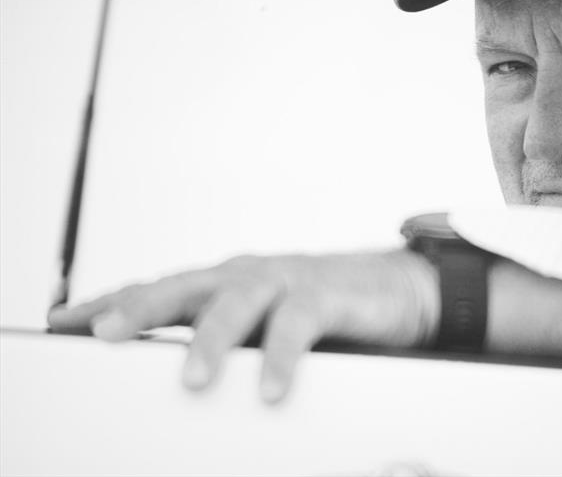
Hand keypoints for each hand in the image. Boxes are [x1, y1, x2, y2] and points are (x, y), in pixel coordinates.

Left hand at [48, 249, 438, 401]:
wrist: (392, 288)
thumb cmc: (318, 306)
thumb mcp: (260, 323)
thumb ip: (219, 338)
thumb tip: (170, 374)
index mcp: (226, 282)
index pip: (161, 289)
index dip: (115, 302)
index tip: (68, 322)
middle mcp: (249, 275)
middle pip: (186, 286)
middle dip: (143, 308)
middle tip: (106, 334)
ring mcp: (287, 281)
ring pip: (239, 301)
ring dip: (212, 339)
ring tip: (191, 379)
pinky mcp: (327, 295)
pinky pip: (299, 324)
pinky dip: (282, 355)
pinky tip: (270, 387)